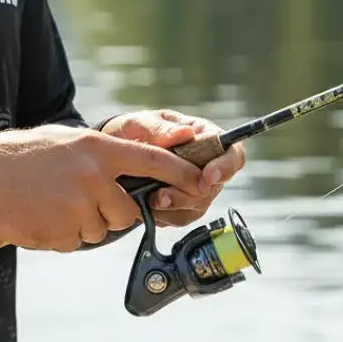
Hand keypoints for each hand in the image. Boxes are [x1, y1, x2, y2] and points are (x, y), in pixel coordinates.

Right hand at [0, 123, 205, 252]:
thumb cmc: (22, 156)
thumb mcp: (65, 140)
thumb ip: (100, 154)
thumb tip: (132, 168)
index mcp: (97, 149)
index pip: (153, 161)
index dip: (181, 173)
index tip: (200, 181)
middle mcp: (94, 178)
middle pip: (127, 210)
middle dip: (112, 210)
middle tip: (80, 196)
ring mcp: (80, 208)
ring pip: (103, 228)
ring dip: (85, 222)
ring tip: (53, 202)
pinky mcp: (65, 234)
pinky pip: (79, 241)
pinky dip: (65, 233)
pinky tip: (44, 215)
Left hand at [99, 109, 245, 227]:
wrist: (110, 154)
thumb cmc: (130, 131)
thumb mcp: (139, 123)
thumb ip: (159, 129)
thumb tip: (186, 133)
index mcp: (202, 135)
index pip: (232, 152)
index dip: (225, 167)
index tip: (207, 176)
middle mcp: (204, 162)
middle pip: (215, 185)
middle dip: (190, 193)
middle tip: (163, 195)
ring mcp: (194, 184)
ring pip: (200, 205)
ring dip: (177, 207)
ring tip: (152, 201)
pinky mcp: (181, 204)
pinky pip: (183, 217)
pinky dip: (167, 216)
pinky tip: (149, 208)